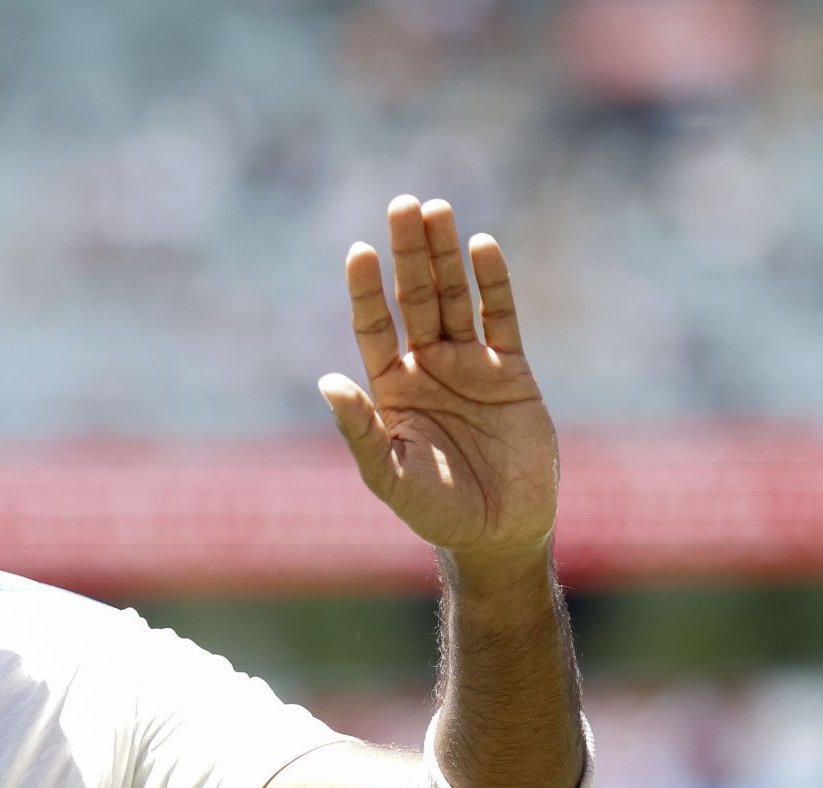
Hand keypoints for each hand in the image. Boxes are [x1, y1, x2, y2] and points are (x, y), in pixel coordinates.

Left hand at [320, 196, 556, 567]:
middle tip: (402, 204)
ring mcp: (470, 365)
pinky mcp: (512, 372)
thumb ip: (360, 431)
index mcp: (391, 389)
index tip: (360, 250)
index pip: (375, 326)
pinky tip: (482, 246)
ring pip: (455, 296)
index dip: (367, 290)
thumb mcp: (389, 475)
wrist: (499, 532)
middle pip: (415, 297)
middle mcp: (427, 368)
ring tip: (436, 208)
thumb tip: (326, 384)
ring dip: (446, 254)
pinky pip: (501, 317)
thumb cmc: (436, 511)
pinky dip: (493, 282)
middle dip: (408, 252)